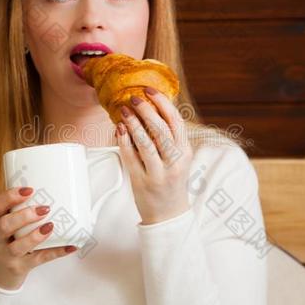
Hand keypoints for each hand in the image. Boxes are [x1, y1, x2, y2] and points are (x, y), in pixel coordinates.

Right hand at [0, 187, 77, 289]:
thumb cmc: (5, 239)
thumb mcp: (4, 222)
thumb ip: (21, 208)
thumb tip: (56, 187)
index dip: (10, 196)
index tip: (29, 190)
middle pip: (5, 226)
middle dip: (24, 216)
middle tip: (43, 209)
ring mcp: (7, 255)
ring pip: (18, 246)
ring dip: (35, 236)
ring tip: (50, 226)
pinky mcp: (20, 267)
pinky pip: (39, 260)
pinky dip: (56, 252)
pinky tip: (70, 246)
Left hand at [115, 86, 193, 224]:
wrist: (168, 214)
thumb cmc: (171, 181)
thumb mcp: (178, 158)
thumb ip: (170, 137)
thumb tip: (152, 109)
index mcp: (185, 152)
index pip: (176, 121)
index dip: (162, 103)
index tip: (150, 91)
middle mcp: (174, 162)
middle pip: (160, 129)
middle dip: (146, 110)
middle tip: (134, 98)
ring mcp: (158, 173)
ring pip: (145, 142)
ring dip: (133, 123)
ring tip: (124, 110)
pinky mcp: (142, 181)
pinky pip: (131, 157)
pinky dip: (124, 140)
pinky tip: (119, 129)